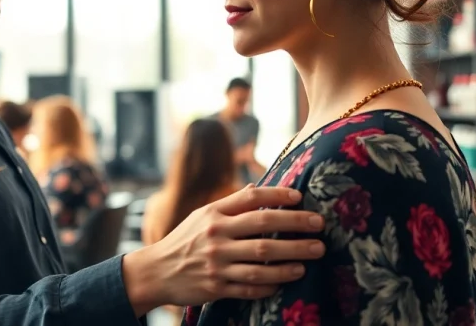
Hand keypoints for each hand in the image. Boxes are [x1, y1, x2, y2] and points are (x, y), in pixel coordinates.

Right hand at [122, 185, 324, 315]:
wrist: (156, 272)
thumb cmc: (184, 240)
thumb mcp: (202, 216)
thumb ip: (230, 203)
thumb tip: (256, 187)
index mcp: (213, 214)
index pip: (250, 199)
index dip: (277, 196)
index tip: (300, 197)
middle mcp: (216, 236)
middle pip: (262, 229)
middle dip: (295, 226)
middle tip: (319, 227)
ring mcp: (216, 264)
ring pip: (261, 261)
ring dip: (290, 259)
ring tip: (311, 257)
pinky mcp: (217, 287)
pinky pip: (250, 288)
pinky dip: (270, 285)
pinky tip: (286, 281)